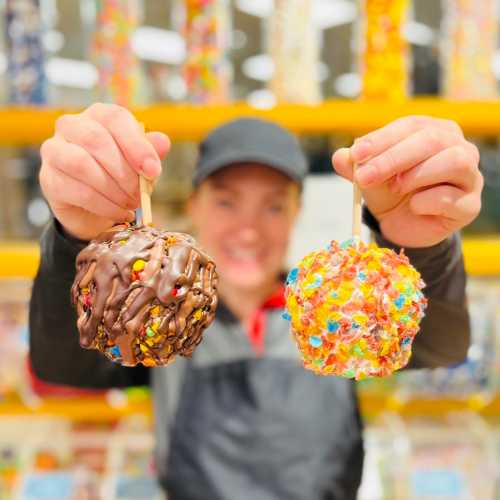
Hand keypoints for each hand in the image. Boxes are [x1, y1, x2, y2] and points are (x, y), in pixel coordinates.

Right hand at [39, 103, 169, 240]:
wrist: (93, 207)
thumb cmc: (119, 176)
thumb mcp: (140, 163)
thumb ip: (150, 152)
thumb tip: (162, 142)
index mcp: (99, 115)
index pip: (116, 119)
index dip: (137, 145)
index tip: (153, 171)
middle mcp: (72, 125)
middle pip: (97, 140)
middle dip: (125, 172)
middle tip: (141, 193)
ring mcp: (55, 150)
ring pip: (82, 164)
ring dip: (113, 189)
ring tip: (130, 204)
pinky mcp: (49, 178)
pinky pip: (78, 191)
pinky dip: (104, 205)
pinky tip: (119, 212)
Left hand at [332, 115, 482, 246]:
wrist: (404, 226)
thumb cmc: (390, 192)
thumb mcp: (369, 177)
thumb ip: (354, 166)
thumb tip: (340, 156)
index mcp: (434, 131)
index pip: (411, 126)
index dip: (383, 138)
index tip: (357, 154)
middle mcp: (458, 148)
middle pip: (433, 140)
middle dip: (394, 158)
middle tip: (365, 176)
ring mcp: (469, 177)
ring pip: (454, 161)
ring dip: (417, 174)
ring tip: (395, 188)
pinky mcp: (469, 205)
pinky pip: (453, 198)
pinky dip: (427, 201)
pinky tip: (414, 206)